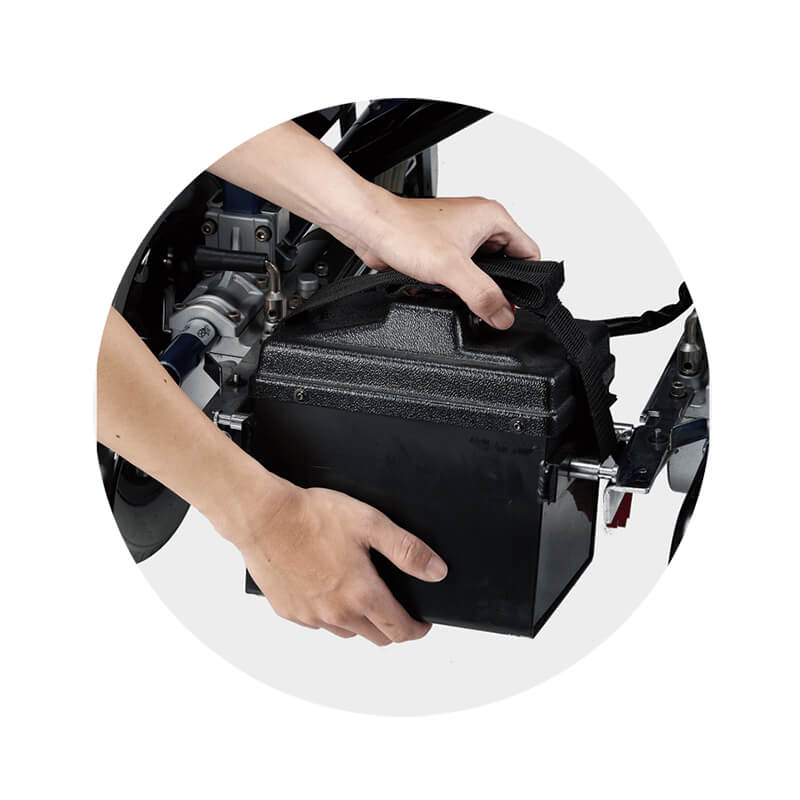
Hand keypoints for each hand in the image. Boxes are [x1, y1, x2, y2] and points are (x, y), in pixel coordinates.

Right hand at [226, 482, 447, 644]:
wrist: (263, 517)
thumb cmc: (313, 516)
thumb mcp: (370, 523)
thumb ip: (407, 550)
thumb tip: (437, 572)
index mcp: (361, 594)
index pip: (400, 630)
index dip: (418, 629)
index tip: (423, 623)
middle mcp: (337, 614)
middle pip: (376, 637)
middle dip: (391, 626)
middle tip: (394, 605)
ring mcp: (311, 617)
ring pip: (346, 632)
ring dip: (359, 620)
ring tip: (359, 592)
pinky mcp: (289, 612)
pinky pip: (318, 623)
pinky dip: (329, 613)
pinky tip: (327, 587)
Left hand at [338, 194, 540, 328]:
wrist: (370, 228)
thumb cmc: (404, 230)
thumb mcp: (451, 268)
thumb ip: (482, 294)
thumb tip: (504, 315)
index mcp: (493, 217)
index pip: (530, 252)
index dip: (529, 280)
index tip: (519, 303)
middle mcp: (480, 224)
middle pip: (507, 265)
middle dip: (496, 288)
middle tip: (483, 303)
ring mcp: (461, 236)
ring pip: (482, 271)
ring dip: (471, 287)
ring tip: (457, 292)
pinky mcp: (443, 248)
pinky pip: (460, 273)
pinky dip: (453, 285)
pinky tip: (441, 290)